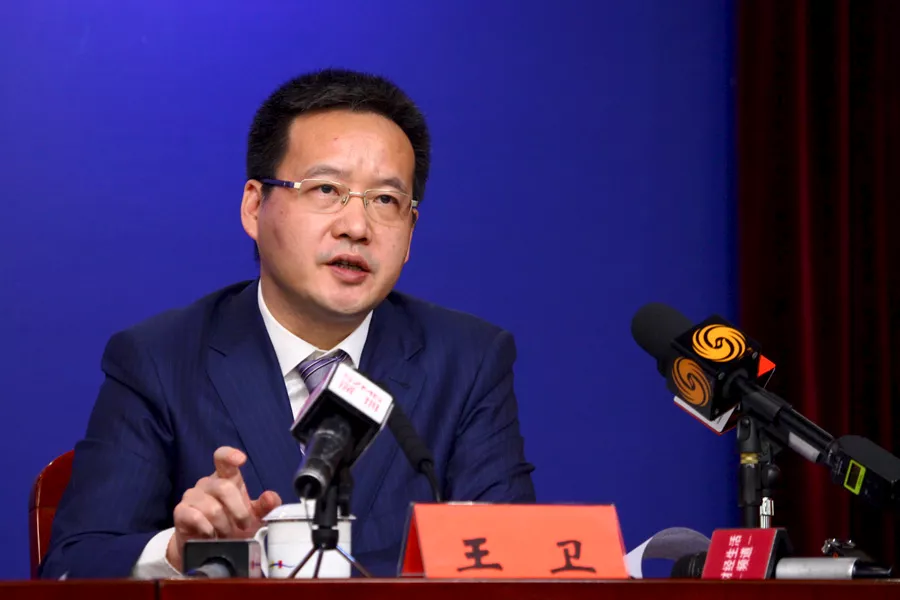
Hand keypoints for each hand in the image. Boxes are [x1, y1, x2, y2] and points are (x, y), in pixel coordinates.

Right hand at [166, 446, 281, 570]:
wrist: (206, 546)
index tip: (241, 459)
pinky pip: (195, 517)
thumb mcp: (253, 517)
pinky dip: (208, 529)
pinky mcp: (180, 512)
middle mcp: (207, 483)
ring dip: (224, 525)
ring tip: (225, 533)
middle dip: (239, 511)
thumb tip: (271, 498)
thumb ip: (265, 506)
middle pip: (224, 488)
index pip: (222, 457)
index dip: (230, 455)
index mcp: (225, 478)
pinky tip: (211, 535)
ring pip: (212, 507)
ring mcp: (192, 496)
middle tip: (243, 526)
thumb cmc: (232, 525)